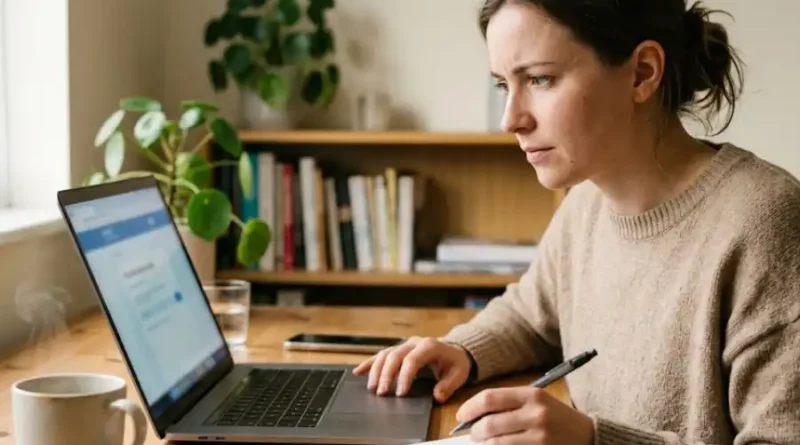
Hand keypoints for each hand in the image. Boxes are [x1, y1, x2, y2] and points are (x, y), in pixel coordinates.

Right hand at [352, 336, 472, 402]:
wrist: (454, 352)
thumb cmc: (455, 363)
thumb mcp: (459, 374)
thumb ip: (449, 385)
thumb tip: (437, 395)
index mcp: (430, 346)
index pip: (412, 360)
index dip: (405, 376)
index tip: (401, 393)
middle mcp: (414, 342)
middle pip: (395, 356)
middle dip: (387, 375)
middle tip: (382, 393)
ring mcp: (405, 345)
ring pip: (385, 354)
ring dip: (376, 370)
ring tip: (372, 388)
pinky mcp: (398, 349)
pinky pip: (381, 354)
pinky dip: (369, 363)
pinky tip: (358, 371)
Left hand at [456, 387, 593, 444]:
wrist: (589, 436)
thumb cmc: (557, 418)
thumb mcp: (538, 402)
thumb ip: (509, 405)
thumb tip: (474, 418)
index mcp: (533, 395)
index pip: (490, 398)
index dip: (470, 408)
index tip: (461, 417)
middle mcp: (536, 415)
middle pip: (490, 424)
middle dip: (476, 432)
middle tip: (474, 434)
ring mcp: (540, 437)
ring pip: (497, 444)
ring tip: (486, 444)